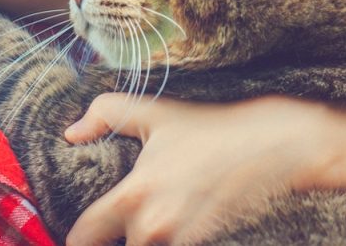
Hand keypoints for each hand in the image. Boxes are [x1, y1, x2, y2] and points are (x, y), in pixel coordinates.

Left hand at [63, 94, 314, 244]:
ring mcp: (182, 243)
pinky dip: (167, 241)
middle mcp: (154, 229)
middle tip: (112, 227)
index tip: (76, 234)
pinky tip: (170, 225)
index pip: (83, 237)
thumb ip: (106, 114)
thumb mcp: (155, 112)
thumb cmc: (212, 129)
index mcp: (134, 197)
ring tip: (146, 220)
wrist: (273, 148)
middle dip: (112, 241)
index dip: (74, 238)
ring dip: (143, 241)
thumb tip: (72, 133)